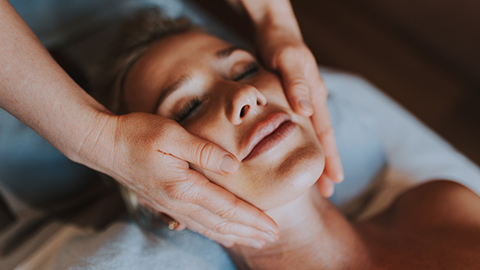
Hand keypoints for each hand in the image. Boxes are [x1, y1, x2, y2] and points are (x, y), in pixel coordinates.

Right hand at [106, 112, 278, 246]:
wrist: (104, 145)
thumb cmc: (137, 134)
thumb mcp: (172, 134)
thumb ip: (204, 151)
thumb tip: (234, 165)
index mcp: (184, 186)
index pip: (227, 208)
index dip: (253, 219)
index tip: (273, 228)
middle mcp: (178, 202)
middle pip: (221, 223)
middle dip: (249, 232)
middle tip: (272, 239)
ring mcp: (170, 206)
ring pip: (209, 228)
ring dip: (234, 235)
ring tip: (254, 240)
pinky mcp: (163, 203)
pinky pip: (194, 224)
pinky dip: (213, 232)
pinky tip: (222, 235)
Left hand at [256, 26, 343, 196]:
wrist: (274, 30)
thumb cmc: (280, 44)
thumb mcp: (287, 61)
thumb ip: (296, 85)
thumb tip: (306, 112)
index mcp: (315, 96)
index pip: (326, 134)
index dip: (330, 158)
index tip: (335, 181)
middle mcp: (313, 101)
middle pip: (323, 139)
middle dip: (327, 165)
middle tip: (329, 191)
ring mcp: (304, 101)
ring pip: (313, 135)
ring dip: (315, 157)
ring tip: (315, 178)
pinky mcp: (292, 99)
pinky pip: (300, 127)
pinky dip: (301, 143)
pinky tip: (296, 152)